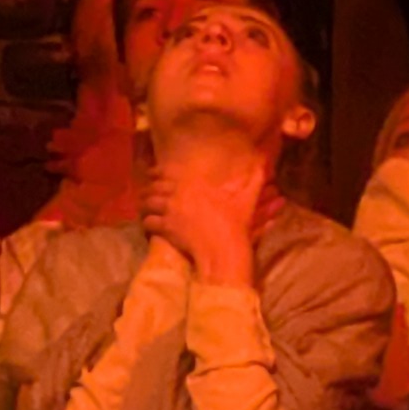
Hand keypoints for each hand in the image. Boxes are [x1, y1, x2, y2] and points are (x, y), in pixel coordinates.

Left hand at [144, 157, 269, 285]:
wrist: (224, 249)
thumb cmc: (236, 224)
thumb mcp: (247, 197)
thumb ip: (254, 178)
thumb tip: (265, 160)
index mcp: (194, 183)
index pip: (165, 172)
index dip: (155, 173)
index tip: (153, 175)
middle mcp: (178, 194)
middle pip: (152, 188)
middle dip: (146, 191)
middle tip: (145, 195)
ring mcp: (170, 211)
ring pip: (146, 204)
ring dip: (143, 207)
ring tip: (144, 210)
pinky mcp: (165, 228)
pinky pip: (148, 222)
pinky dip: (145, 224)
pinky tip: (148, 226)